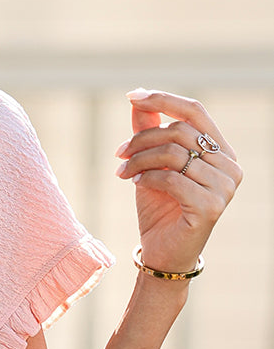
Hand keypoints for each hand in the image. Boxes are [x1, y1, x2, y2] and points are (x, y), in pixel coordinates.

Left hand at [115, 89, 240, 273]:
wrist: (162, 252)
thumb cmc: (160, 207)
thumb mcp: (151, 164)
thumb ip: (149, 131)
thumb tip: (137, 99)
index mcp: (221, 151)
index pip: (196, 112)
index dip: (164, 99)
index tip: (132, 95)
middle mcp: (230, 166)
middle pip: (180, 131)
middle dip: (142, 138)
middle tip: (119, 153)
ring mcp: (224, 187)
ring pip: (173, 154)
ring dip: (140, 160)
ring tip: (123, 172)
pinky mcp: (211, 207)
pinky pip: (172, 179)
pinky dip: (147, 178)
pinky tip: (136, 184)